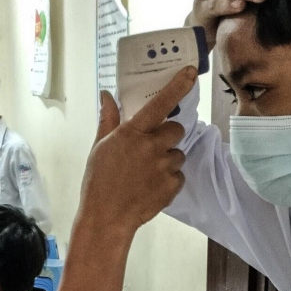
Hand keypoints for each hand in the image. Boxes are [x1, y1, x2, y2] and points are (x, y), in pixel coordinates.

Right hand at [80, 67, 193, 236]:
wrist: (107, 218)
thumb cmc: (98, 181)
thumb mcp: (99, 147)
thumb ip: (108, 119)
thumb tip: (106, 95)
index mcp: (133, 133)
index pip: (160, 103)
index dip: (177, 86)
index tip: (192, 73)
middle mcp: (152, 146)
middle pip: (176, 129)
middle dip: (167, 136)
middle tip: (151, 148)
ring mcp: (164, 167)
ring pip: (178, 154)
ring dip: (167, 160)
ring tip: (147, 173)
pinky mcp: (172, 186)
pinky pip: (179, 176)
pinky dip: (169, 180)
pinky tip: (151, 186)